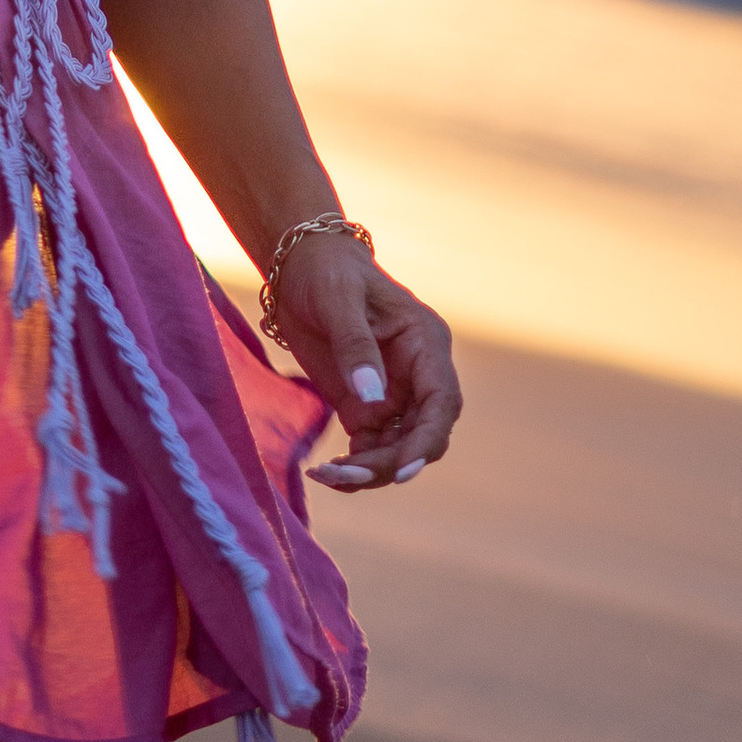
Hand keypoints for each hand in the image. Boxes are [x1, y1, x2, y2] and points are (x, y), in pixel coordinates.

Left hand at [268, 233, 461, 492]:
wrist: (299, 267)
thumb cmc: (326, 272)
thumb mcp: (338, 300)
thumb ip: (356, 347)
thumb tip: (373, 401)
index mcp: (426, 343)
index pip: (442, 402)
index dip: (427, 440)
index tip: (402, 471)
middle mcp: (418, 375)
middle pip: (421, 435)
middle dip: (390, 463)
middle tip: (344, 474)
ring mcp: (393, 394)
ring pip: (396, 450)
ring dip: (369, 471)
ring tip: (326, 474)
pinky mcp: (365, 407)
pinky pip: (370, 449)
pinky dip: (353, 467)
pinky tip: (325, 472)